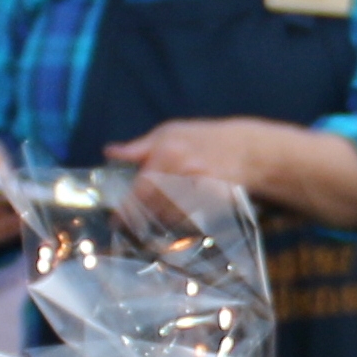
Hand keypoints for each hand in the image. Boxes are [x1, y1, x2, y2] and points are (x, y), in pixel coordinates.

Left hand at [104, 116, 316, 205]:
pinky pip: (189, 222)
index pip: (140, 189)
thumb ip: (138, 147)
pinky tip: (179, 216)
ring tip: (155, 218)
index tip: (116, 220)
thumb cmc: (203, 138)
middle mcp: (183, 172)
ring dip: (159, 222)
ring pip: (170, 218)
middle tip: (131, 224)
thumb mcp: (169, 132)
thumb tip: (109, 152)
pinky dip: (180, 223)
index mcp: (167, 153)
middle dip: (140, 219)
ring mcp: (201, 190)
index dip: (126, 210)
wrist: (247, 150)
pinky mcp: (214, 204)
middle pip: (153, 208)